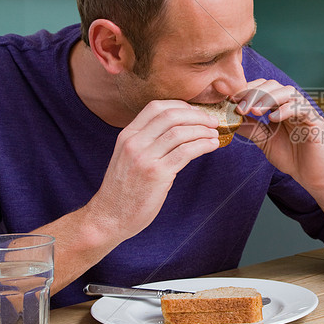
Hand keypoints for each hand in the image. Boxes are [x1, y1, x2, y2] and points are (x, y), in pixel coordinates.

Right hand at [87, 100, 220, 239]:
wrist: (109, 217)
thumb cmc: (123, 190)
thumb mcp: (128, 157)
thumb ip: (146, 142)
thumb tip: (178, 130)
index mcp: (127, 135)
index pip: (156, 107)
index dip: (181, 106)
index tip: (196, 112)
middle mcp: (134, 142)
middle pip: (171, 116)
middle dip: (197, 116)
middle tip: (212, 121)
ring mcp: (145, 158)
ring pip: (180, 132)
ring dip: (203, 131)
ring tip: (214, 134)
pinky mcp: (157, 174)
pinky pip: (185, 152)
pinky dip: (203, 145)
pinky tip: (212, 146)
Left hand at [232, 79, 323, 238]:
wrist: (309, 175)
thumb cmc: (290, 157)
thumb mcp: (264, 140)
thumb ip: (250, 128)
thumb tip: (230, 119)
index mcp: (279, 106)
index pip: (263, 88)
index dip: (248, 90)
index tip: (232, 100)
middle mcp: (292, 104)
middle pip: (274, 85)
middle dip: (255, 93)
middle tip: (241, 106)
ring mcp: (304, 110)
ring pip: (288, 92)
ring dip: (269, 98)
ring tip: (255, 110)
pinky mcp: (315, 120)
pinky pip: (301, 108)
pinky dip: (285, 110)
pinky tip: (272, 119)